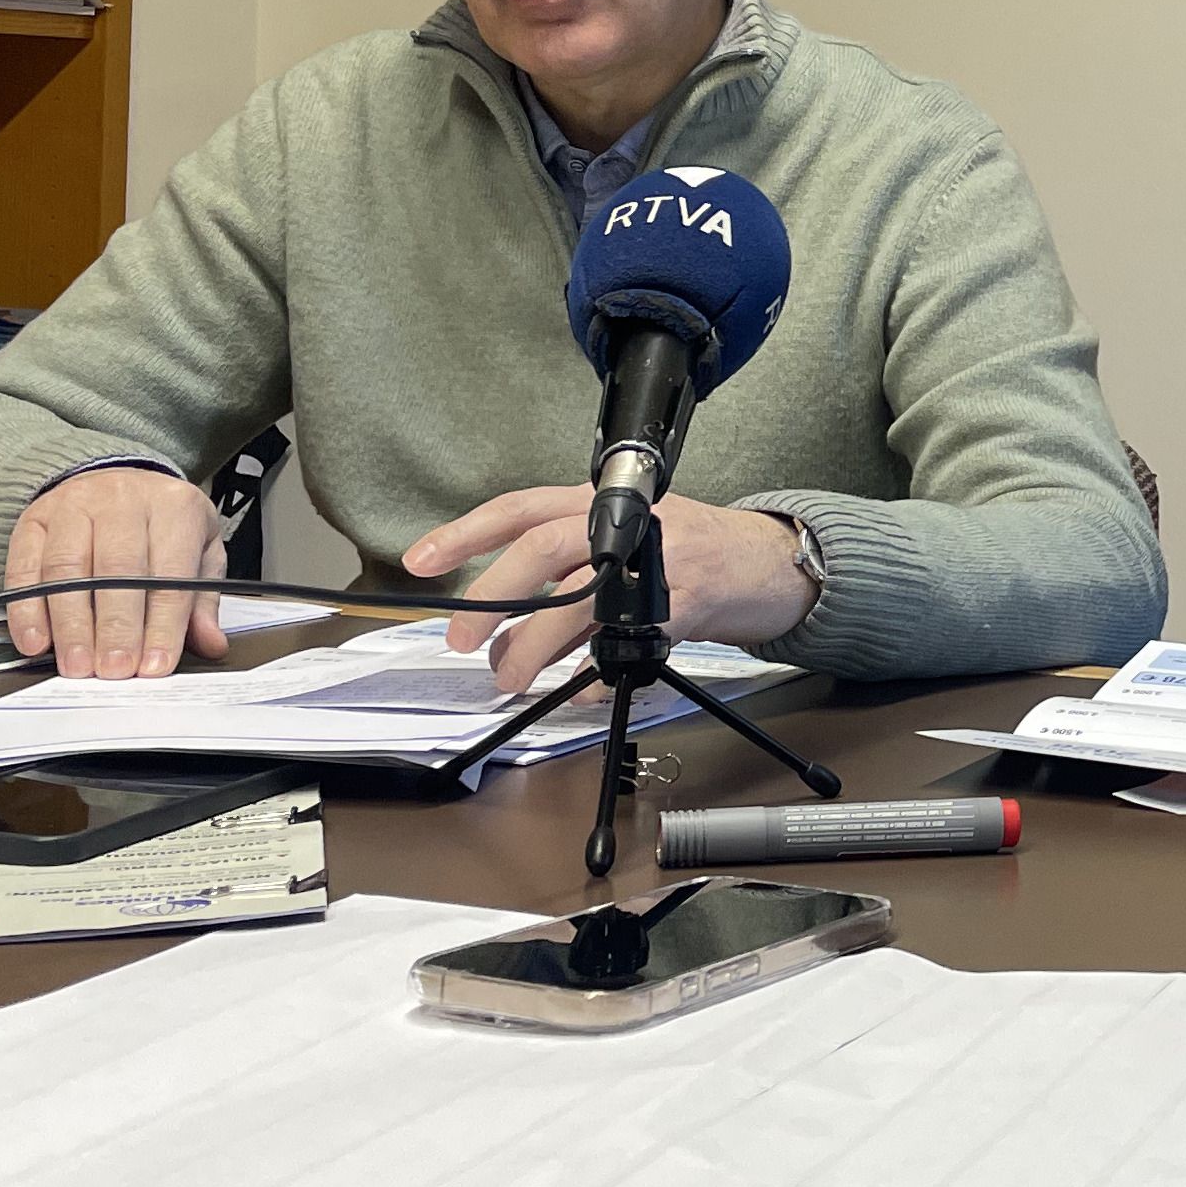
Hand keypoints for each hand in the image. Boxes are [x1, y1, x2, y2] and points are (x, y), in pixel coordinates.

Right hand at [4, 466, 228, 679]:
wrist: (117, 480)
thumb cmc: (162, 524)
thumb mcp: (199, 550)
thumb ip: (202, 600)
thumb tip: (210, 644)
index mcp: (172, 506)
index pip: (169, 573)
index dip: (162, 624)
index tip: (154, 665)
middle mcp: (121, 500)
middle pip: (116, 570)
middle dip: (115, 628)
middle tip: (114, 671)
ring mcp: (73, 506)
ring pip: (67, 569)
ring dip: (71, 625)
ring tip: (78, 665)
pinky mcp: (34, 520)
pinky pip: (25, 567)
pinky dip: (27, 610)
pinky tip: (36, 641)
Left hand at [402, 491, 817, 690]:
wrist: (766, 562)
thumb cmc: (688, 549)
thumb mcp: (625, 535)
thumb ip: (568, 569)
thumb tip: (502, 628)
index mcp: (601, 498)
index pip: (521, 508)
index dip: (465, 533)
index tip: (419, 561)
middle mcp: (626, 521)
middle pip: (542, 550)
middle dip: (493, 599)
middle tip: (462, 642)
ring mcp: (658, 559)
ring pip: (578, 602)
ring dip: (533, 648)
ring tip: (510, 679)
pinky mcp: (685, 601)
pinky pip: (622, 644)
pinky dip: (590, 672)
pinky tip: (575, 688)